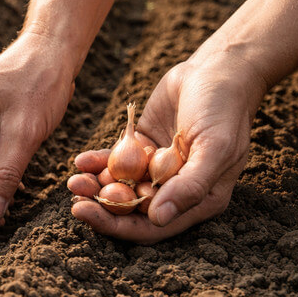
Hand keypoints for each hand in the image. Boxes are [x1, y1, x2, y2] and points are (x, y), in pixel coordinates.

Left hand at [68, 52, 267, 243]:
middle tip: (74, 201)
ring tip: (73, 181)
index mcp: (198, 201)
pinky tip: (81, 160)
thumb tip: (157, 218)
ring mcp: (156, 170)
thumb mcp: (215, 148)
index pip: (153, 227)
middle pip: (131, 210)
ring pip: (119, 187)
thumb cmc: (224, 110)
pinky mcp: (142, 149)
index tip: (86, 214)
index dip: (118, 226)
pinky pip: (115, 162)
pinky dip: (98, 163)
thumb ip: (190, 186)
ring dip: (94, 187)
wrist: (218, 70)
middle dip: (101, 208)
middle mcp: (174, 190)